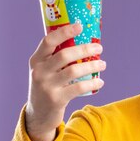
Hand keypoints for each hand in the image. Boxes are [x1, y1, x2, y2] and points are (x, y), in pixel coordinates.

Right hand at [26, 23, 105, 140]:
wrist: (38, 114)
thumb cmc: (47, 87)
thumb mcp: (45, 71)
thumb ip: (56, 59)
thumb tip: (84, 42)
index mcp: (36, 60)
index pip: (48, 41)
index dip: (64, 32)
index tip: (80, 26)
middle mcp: (39, 71)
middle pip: (65, 54)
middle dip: (85, 49)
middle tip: (99, 48)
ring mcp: (47, 86)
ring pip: (74, 70)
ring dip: (92, 66)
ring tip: (103, 64)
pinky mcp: (56, 99)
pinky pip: (79, 88)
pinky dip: (92, 83)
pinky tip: (100, 81)